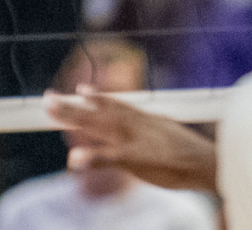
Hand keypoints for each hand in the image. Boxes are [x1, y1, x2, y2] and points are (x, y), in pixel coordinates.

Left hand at [43, 89, 217, 191]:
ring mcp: (133, 139)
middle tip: (47, 99)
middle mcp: (133, 123)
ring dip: (73, 117)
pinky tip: (74, 158)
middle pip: (97, 112)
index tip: (76, 91)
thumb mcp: (166, 132)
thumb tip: (139, 123)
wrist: (205, 161)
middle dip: (71, 106)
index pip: (114, 105)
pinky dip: (92, 157)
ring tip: (51, 111)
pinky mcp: (135, 157)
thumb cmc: (187, 152)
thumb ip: (147, 127)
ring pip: (97, 125)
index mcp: (142, 118)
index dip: (95, 98)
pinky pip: (109, 157)